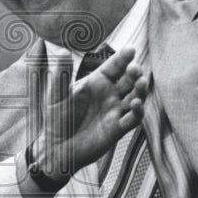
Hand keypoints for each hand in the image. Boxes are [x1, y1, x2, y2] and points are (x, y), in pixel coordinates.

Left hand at [30, 47, 147, 187]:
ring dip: (140, 90)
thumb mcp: (57, 94)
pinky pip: (132, 119)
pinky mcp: (117, 129)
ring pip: (134, 98)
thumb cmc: (56, 118)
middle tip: (135, 68)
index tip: (131, 49)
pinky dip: (137, 112)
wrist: (56, 147)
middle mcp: (109, 95)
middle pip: (128, 80)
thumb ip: (62, 74)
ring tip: (141, 83)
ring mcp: (114, 111)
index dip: (122, 58)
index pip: (113, 67)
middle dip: (134, 73)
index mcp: (96, 82)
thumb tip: (63, 51)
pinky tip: (136, 104)